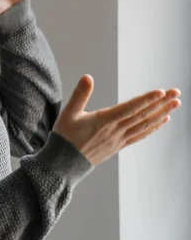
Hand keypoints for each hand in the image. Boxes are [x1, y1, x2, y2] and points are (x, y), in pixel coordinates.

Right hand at [53, 75, 181, 165]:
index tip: (160, 92)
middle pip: (142, 115)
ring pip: (144, 125)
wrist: (64, 163)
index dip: (146, 100)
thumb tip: (87, 77)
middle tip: (176, 92)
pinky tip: (162, 120)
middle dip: (160, 103)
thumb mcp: (69, 113)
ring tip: (175, 104)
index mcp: (103, 121)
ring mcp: (118, 139)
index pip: (129, 108)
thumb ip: (80, 94)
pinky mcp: (118, 146)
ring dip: (161, 114)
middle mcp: (115, 131)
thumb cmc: (65, 137)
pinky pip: (140, 135)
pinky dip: (153, 128)